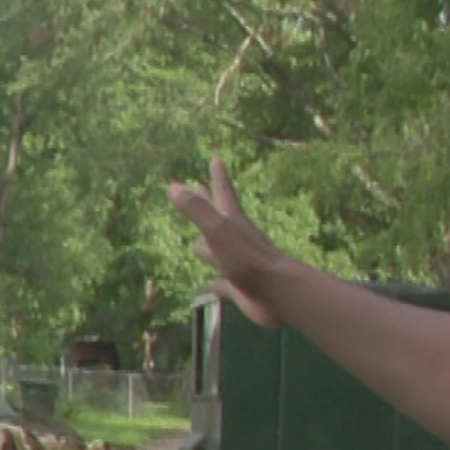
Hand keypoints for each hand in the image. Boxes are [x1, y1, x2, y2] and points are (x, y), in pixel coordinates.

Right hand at [169, 156, 287, 328]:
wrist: (276, 291)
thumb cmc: (247, 257)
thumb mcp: (218, 230)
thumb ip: (196, 210)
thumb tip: (173, 186)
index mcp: (232, 221)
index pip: (222, 192)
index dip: (218, 176)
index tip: (216, 158)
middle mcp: (235, 239)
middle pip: (216, 219)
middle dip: (208, 204)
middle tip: (199, 190)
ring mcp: (237, 263)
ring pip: (216, 252)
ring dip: (207, 248)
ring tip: (197, 246)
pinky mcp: (238, 286)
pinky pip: (221, 283)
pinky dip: (215, 283)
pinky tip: (211, 285)